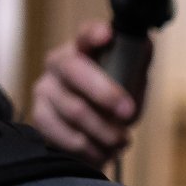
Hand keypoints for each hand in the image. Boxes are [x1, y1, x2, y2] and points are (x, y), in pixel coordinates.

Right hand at [28, 19, 139, 165]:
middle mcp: (58, 64)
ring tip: (121, 140)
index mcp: (83, 49)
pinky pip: (64, 135)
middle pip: (75, 72)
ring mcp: (45, 90)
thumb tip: (145, 45)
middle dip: (105, 94)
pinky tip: (103, 151)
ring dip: (104, 131)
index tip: (108, 35)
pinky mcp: (40, 117)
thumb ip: (137, 64)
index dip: (94, 34)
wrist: (94, 133)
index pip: (86, 34)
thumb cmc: (114, 100)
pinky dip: (90, 148)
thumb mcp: (131, 81)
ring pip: (74, 110)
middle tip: (128, 113)